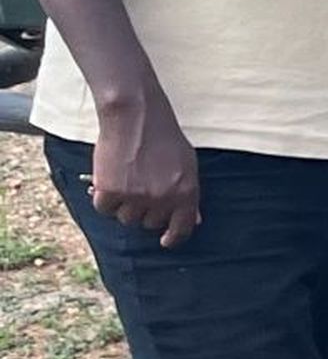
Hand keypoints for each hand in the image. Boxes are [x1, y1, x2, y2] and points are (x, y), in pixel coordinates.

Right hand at [91, 97, 202, 246]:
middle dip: (146, 211)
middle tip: (140, 189)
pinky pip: (105, 208)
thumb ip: (188, 193)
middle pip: (149, 223)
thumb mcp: (187, 165)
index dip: (174, 238)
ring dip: (124, 205)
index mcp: (186, 193)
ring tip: (126, 180)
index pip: (182, 228)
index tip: (166, 241)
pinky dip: (104, 198)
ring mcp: (136, 197)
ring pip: (126, 218)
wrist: (135, 117)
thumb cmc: (163, 138)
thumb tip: (193, 220)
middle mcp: (162, 199)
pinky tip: (109, 180)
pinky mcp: (111, 191)